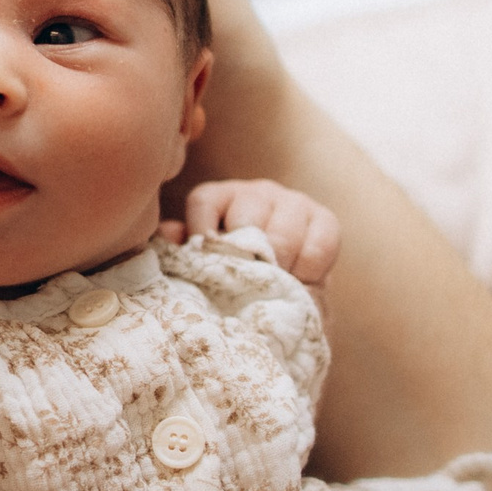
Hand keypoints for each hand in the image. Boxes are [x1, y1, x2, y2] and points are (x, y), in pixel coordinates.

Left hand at [160, 178, 340, 287]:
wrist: (283, 298)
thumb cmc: (233, 280)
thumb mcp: (203, 267)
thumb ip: (183, 253)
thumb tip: (166, 234)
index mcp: (216, 197)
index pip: (204, 202)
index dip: (204, 236)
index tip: (208, 267)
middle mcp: (255, 192)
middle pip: (246, 219)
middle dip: (244, 260)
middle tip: (242, 288)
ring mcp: (292, 202)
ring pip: (282, 235)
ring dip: (276, 270)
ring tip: (268, 292)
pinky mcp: (324, 219)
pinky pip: (317, 245)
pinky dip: (306, 271)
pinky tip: (296, 285)